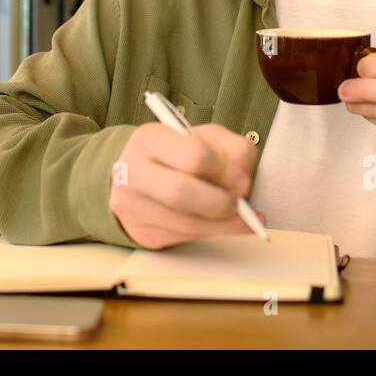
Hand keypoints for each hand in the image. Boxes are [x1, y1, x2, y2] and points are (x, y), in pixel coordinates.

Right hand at [109, 122, 264, 248]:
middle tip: (240, 203)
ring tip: (238, 215)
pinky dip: (211, 232)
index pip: (194, 156)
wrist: (133, 175)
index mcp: (150, 139)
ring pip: (188, 224)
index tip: (243, 179)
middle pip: (182, 193)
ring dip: (223, 224)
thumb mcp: (203, 137)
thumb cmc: (174, 154)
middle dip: (222, 202)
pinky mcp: (142, 232)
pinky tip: (222, 224)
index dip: (226, 171)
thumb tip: (242, 182)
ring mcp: (133, 206)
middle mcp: (133, 172)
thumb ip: (231, 148)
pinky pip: (186, 238)